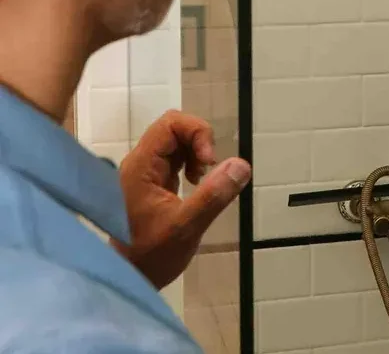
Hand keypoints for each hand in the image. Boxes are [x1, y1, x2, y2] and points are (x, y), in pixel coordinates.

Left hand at [112, 110, 250, 288]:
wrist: (129, 280)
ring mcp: (144, 173)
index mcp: (140, 167)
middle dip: (199, 141)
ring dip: (196, 152)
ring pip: (175, 141)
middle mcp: (139, 164)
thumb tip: (242, 164)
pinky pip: (174, 157)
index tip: (209, 161)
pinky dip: (191, 162)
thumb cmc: (151, 257)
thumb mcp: (186, 228)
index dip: (196, 132)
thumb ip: (213, 196)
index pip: (170, 124)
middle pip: (173, 128)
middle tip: (209, 169)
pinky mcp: (151, 183)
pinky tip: (196, 184)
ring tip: (203, 178)